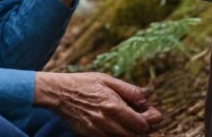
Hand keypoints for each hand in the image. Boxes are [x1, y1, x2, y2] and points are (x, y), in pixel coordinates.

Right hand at [34, 71, 162, 135]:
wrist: (59, 93)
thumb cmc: (84, 83)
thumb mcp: (107, 80)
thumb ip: (129, 90)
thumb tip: (148, 96)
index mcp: (113, 106)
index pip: (141, 124)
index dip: (150, 120)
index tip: (152, 113)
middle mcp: (106, 122)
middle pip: (134, 136)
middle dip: (143, 129)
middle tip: (144, 119)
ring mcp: (97, 131)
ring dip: (131, 133)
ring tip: (132, 122)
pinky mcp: (89, 136)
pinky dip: (117, 136)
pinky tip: (118, 126)